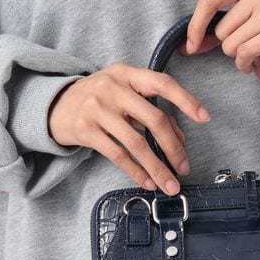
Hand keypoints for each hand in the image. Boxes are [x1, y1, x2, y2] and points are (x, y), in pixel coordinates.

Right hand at [47, 62, 210, 194]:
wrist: (55, 105)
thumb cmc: (100, 100)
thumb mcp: (125, 95)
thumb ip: (152, 111)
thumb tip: (180, 139)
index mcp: (128, 74)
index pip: (162, 83)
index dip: (185, 100)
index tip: (204, 117)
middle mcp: (113, 88)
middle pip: (153, 119)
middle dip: (173, 148)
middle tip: (184, 168)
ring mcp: (97, 108)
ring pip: (136, 143)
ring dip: (157, 167)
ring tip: (169, 184)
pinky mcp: (85, 130)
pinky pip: (117, 155)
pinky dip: (136, 171)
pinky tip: (147, 182)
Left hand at [178, 0, 259, 79]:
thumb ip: (230, 19)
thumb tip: (193, 42)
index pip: (210, 0)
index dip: (195, 25)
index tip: (190, 46)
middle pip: (222, 30)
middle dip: (230, 47)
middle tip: (248, 50)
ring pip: (231, 45)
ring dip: (240, 59)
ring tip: (255, 59)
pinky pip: (246, 54)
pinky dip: (247, 66)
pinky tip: (257, 68)